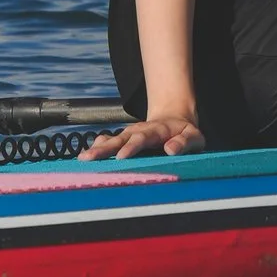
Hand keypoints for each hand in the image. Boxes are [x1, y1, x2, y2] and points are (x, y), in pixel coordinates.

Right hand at [86, 111, 205, 158]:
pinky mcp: (124, 140)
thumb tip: (170, 150)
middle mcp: (139, 131)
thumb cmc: (185, 133)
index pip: (142, 138)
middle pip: (120, 139)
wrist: (174, 117)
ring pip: (111, 141)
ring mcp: (129, 134)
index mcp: (156, 130)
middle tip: (90, 159)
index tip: (121, 158)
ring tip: (82, 159)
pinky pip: (108, 142)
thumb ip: (184, 142)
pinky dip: (97, 148)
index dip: (132, 147)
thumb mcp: (193, 137)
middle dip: (105, 149)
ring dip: (97, 150)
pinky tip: (84, 155)